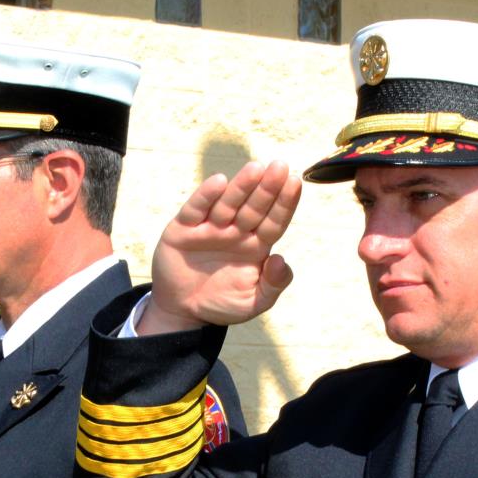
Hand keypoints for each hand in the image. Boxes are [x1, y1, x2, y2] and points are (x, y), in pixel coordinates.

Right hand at [140, 160, 300, 333]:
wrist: (182, 311)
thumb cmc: (221, 302)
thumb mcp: (253, 303)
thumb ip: (272, 286)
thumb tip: (281, 260)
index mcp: (255, 245)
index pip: (274, 220)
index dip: (284, 203)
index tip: (296, 182)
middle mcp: (235, 231)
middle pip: (254, 207)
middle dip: (267, 188)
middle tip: (280, 166)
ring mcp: (209, 228)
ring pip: (227, 204)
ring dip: (241, 187)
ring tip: (255, 169)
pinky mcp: (183, 229)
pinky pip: (195, 209)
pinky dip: (205, 196)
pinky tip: (218, 182)